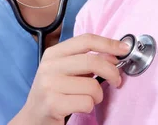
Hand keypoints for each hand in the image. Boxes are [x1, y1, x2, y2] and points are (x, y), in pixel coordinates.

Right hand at [9, 33, 129, 124]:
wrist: (32, 118)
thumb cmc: (55, 93)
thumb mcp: (67, 71)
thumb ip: (87, 60)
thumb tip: (115, 53)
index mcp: (53, 53)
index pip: (86, 40)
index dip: (109, 43)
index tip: (125, 49)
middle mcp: (49, 66)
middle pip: (92, 61)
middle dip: (112, 72)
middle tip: (117, 81)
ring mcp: (49, 84)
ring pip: (92, 85)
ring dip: (98, 96)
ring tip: (89, 99)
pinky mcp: (52, 104)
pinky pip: (86, 102)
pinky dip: (89, 107)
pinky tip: (80, 107)